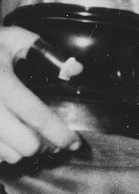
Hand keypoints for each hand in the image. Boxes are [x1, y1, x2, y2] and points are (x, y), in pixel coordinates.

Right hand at [0, 27, 81, 162]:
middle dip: (44, 145)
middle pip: (24, 144)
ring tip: (33, 138)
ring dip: (24, 151)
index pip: (35, 114)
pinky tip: (12, 139)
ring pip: (7, 155)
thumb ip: (48, 52)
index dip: (58, 132)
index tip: (74, 142)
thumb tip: (76, 70)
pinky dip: (5, 152)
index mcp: (2, 82)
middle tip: (53, 140)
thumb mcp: (15, 38)